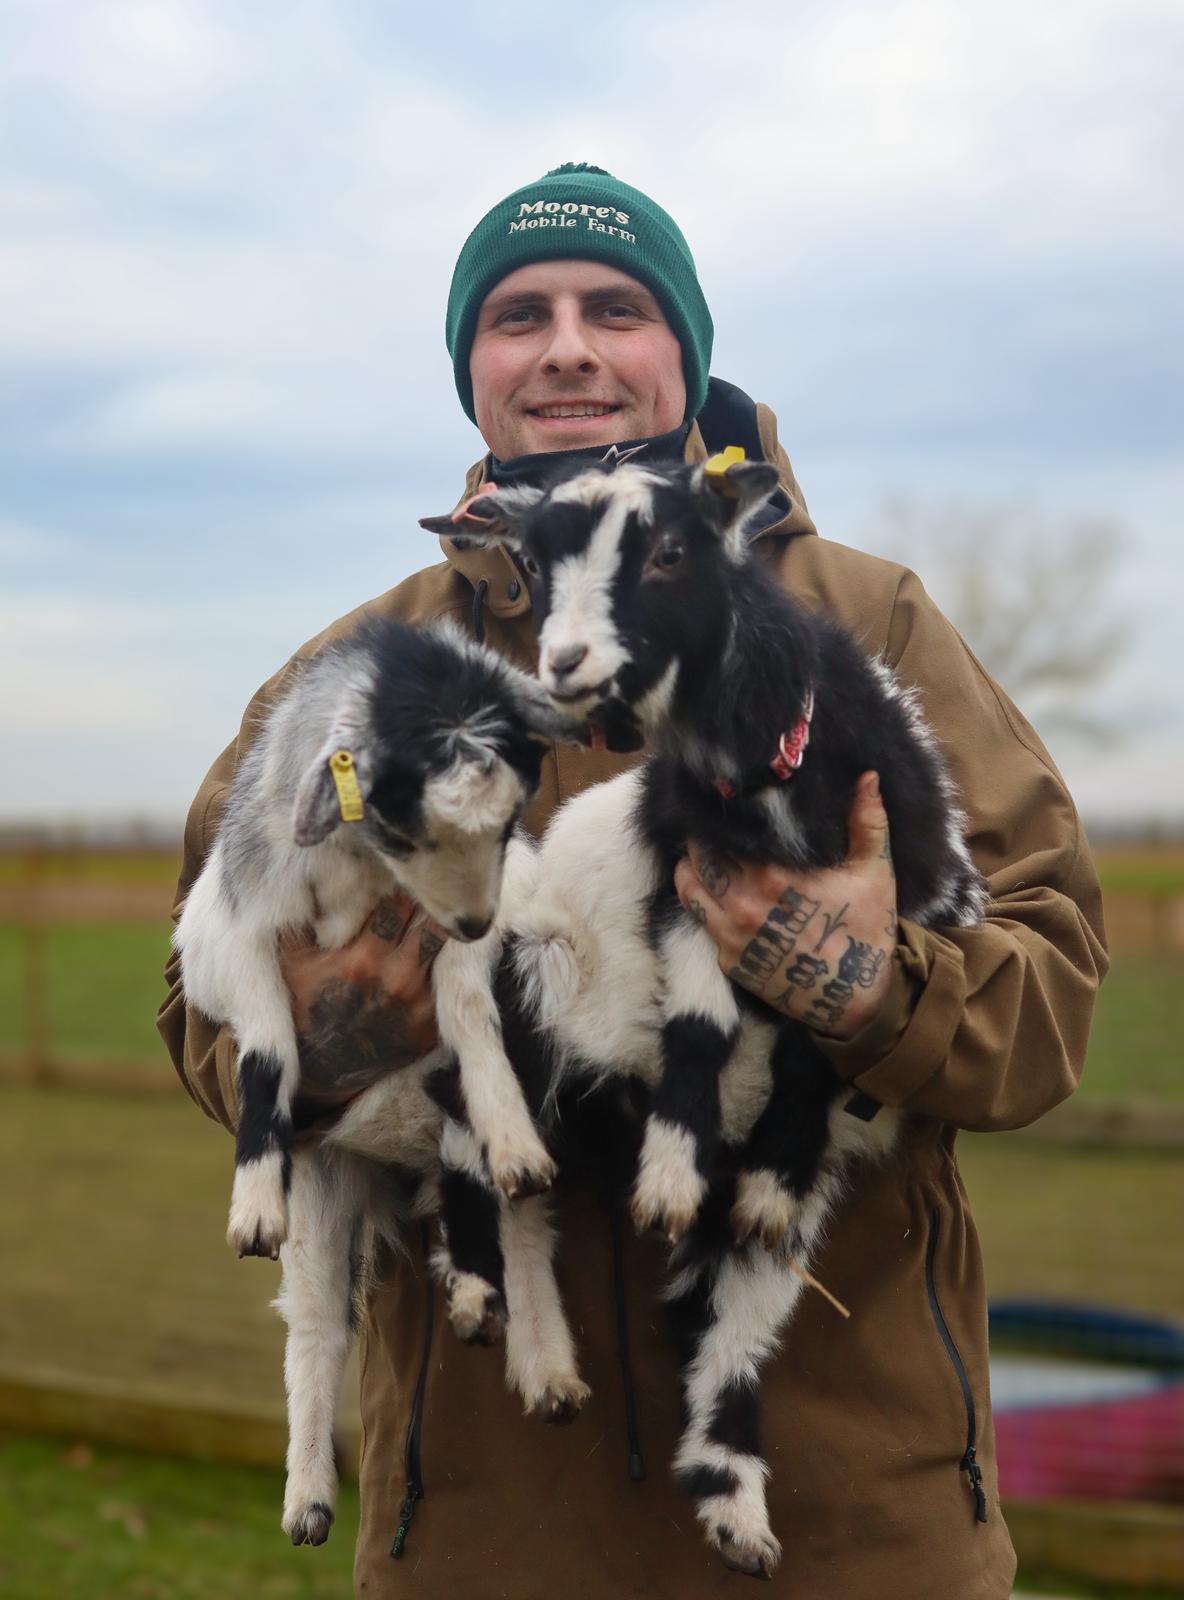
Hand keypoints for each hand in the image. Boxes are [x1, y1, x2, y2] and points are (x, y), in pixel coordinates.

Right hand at [280, 892, 443, 1111]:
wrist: (318, 1071)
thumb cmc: (302, 1005)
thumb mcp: (291, 960)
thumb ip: (303, 917)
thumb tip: (318, 872)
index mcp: (364, 958)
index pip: (401, 900)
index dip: (401, 881)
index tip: (398, 872)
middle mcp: (398, 979)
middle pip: (434, 919)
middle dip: (429, 900)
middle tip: (424, 885)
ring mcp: (420, 1005)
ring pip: (446, 948)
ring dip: (439, 929)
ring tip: (435, 912)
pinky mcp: (433, 1026)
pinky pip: (450, 983)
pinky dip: (443, 964)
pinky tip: (432, 948)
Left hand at [673, 772, 896, 1039]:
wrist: (854, 1000)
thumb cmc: (866, 931)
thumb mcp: (874, 872)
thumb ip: (868, 822)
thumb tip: (868, 775)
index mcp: (773, 876)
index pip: (730, 831)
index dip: (726, 812)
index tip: (726, 796)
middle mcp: (743, 903)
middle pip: (702, 854)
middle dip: (705, 836)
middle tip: (712, 821)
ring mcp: (730, 934)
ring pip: (689, 885)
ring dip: (692, 865)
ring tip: (702, 850)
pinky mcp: (726, 959)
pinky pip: (697, 919)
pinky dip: (698, 898)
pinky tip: (708, 885)